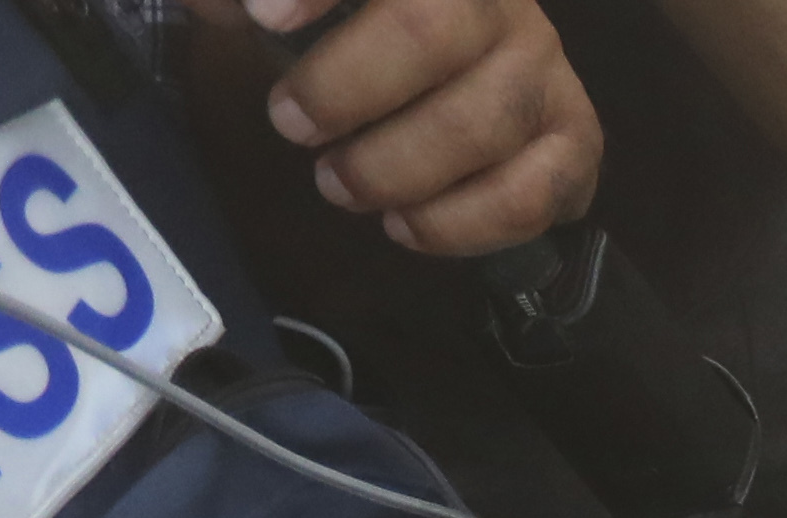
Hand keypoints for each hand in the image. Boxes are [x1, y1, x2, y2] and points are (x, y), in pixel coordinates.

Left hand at [221, 0, 601, 254]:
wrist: (452, 84)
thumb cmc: (354, 30)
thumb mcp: (285, 4)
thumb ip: (239, 0)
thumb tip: (210, 4)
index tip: (261, 18)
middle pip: (434, 30)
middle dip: (348, 86)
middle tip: (291, 124)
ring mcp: (546, 69)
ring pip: (482, 121)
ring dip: (395, 165)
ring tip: (336, 185)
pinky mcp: (575, 141)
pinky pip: (529, 194)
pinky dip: (458, 223)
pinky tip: (404, 225)